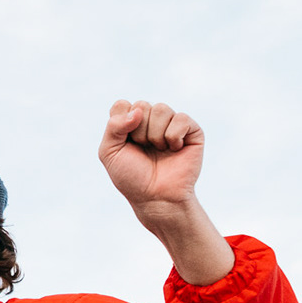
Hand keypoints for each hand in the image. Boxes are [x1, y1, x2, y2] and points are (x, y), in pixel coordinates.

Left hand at [98, 99, 204, 218]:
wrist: (156, 197)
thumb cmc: (132, 177)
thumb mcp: (109, 152)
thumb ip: (113, 126)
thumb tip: (138, 111)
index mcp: (130, 124)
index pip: (122, 105)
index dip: (121, 124)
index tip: (125, 143)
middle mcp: (151, 121)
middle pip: (141, 105)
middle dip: (139, 132)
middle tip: (144, 150)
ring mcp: (172, 124)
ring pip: (161, 109)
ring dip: (155, 135)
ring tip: (159, 150)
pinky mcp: (192, 130)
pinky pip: (181, 118)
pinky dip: (174, 137)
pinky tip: (174, 149)